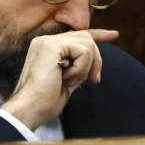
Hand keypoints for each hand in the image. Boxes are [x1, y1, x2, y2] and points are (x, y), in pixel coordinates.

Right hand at [1, 29, 118, 129]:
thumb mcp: (67, 80)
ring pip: (87, 44)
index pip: (77, 35)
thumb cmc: (45, 102)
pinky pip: (83, 52)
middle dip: (96, 60)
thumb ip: (78, 67)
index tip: (114, 35)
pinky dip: (81, 69)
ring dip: (85, 67)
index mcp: (47, 47)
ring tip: (69, 81)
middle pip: (86, 38)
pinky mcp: (52, 46)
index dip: (98, 34)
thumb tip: (95, 62)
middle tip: (94, 80)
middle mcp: (46, 40)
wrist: (30, 109)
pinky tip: (65, 79)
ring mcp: (48, 41)